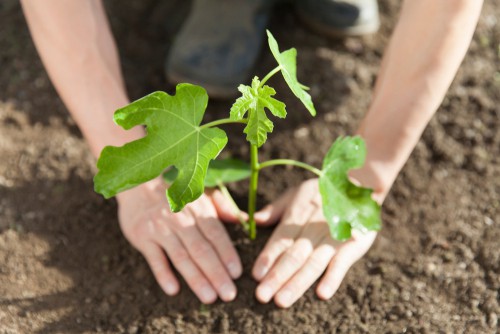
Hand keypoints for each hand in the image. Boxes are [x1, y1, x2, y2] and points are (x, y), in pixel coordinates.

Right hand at [116, 177, 241, 303]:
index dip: (227, 254)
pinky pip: (154, 258)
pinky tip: (173, 290)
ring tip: (209, 297)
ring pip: (181, 257)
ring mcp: (160, 228)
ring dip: (196, 279)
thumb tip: (243, 218)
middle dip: (216, 273)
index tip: (237, 274)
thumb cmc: (176, 196)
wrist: (138, 187)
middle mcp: (180, 219)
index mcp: (198, 210)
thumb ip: (222, 207)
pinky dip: (163, 274)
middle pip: (201, 249)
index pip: (216, 234)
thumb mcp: (201, 195)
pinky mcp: (142, 236)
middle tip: (228, 294)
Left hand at [252, 179, 378, 307]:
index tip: (255, 275)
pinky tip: (322, 294)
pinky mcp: (353, 245)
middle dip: (277, 276)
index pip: (280, 240)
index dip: (268, 257)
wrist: (360, 184)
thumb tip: (253, 220)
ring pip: (313, 264)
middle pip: (293, 256)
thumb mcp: (296, 193)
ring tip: (282, 300)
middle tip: (262, 296)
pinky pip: (342, 263)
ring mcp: (333, 239)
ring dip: (297, 283)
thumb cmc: (322, 192)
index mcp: (297, 217)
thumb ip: (275, 209)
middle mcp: (313, 229)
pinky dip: (333, 278)